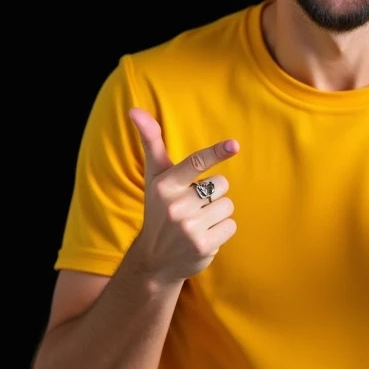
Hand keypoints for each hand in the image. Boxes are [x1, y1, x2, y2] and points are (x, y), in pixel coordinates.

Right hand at [128, 107, 239, 283]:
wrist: (155, 260)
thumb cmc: (159, 209)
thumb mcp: (153, 176)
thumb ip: (150, 142)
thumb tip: (134, 109)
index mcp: (164, 185)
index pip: (194, 163)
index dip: (215, 152)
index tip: (234, 145)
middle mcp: (175, 206)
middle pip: (221, 184)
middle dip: (213, 193)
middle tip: (193, 205)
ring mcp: (189, 228)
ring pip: (228, 205)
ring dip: (218, 213)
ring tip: (198, 222)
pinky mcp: (203, 245)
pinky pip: (231, 225)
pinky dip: (222, 230)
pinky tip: (204, 236)